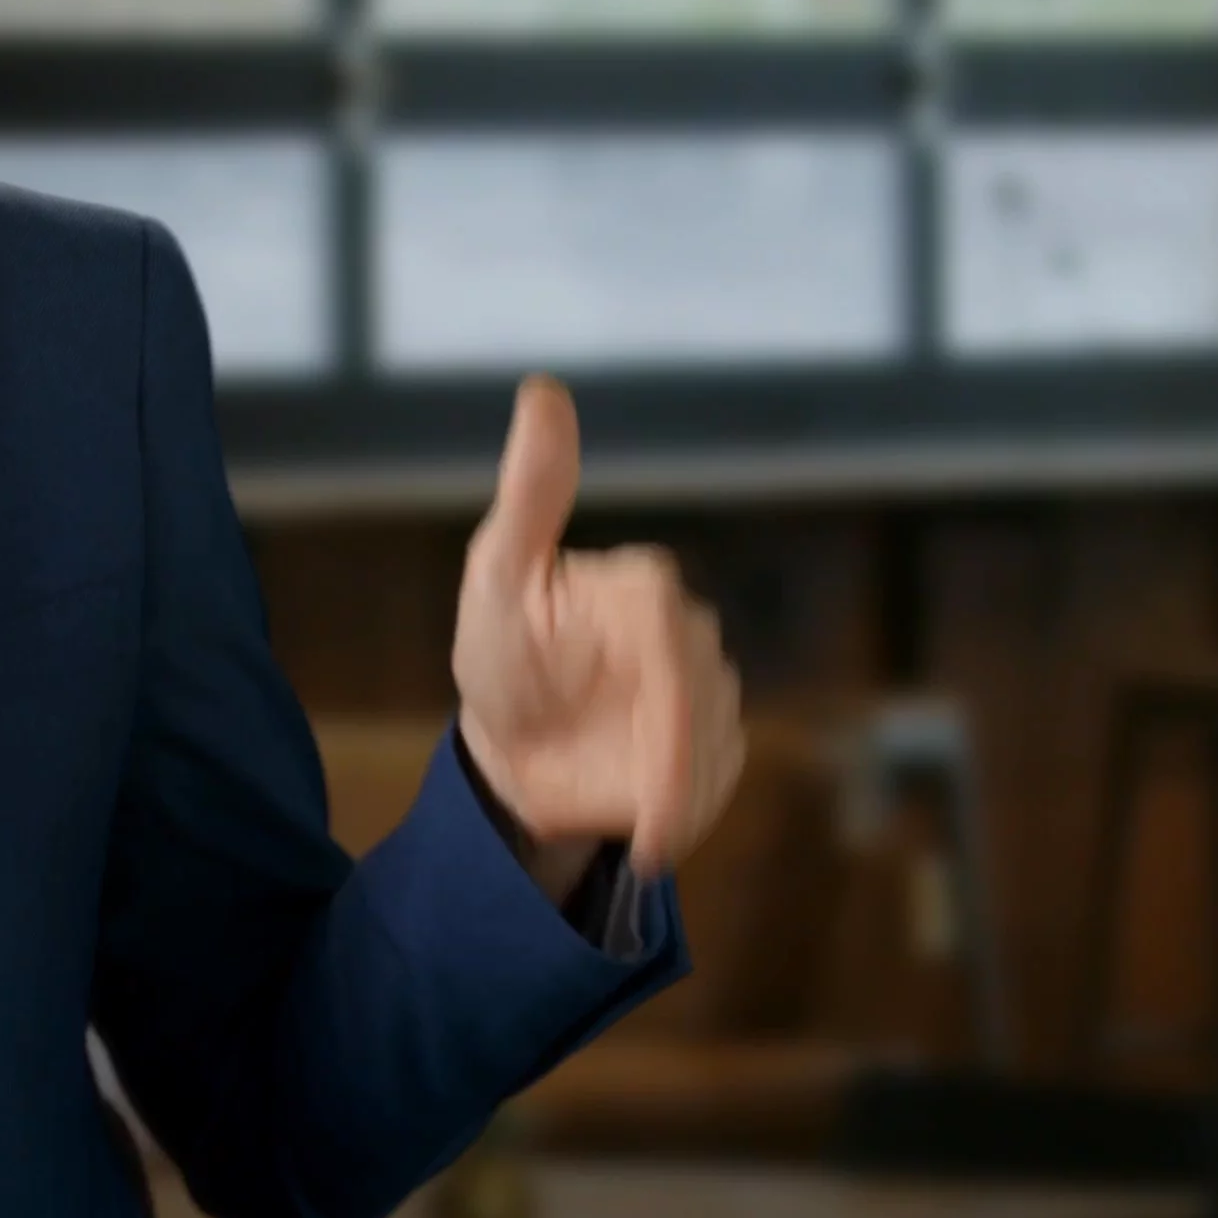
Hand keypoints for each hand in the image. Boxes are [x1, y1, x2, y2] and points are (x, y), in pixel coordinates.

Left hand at [449, 377, 745, 880]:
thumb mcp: (499, 574)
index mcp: (645, 587)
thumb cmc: (499, 653)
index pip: (675, 639)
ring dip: (674, 794)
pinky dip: (685, 815)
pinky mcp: (713, 745)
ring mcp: (707, 692)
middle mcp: (688, 635)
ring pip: (715, 748)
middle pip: (703, 702)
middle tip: (616, 792)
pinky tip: (647, 828)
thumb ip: (533, 491)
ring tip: (620, 808)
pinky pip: (718, 783)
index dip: (666, 710)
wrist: (509, 750)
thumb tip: (544, 389)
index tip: (652, 766)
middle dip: (664, 758)